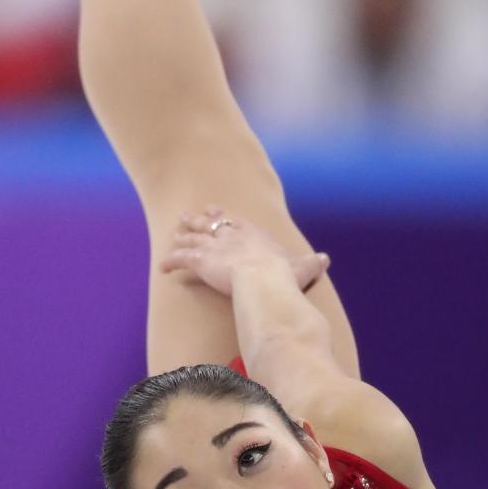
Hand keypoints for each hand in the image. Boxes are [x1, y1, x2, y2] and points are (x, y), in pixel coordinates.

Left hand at [158, 205, 329, 297]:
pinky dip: (171, 262)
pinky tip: (162, 266)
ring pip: (193, 237)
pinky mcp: (200, 260)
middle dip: (197, 220)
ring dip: (182, 236)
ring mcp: (214, 246)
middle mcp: (230, 235)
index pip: (234, 220)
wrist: (264, 279)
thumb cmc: (283, 275)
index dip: (223, 215)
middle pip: (210, 223)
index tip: (214, 209)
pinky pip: (181, 260)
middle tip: (187, 216)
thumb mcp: (301, 267)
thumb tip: (325, 259)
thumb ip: (311, 263)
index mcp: (252, 234)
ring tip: (173, 234)